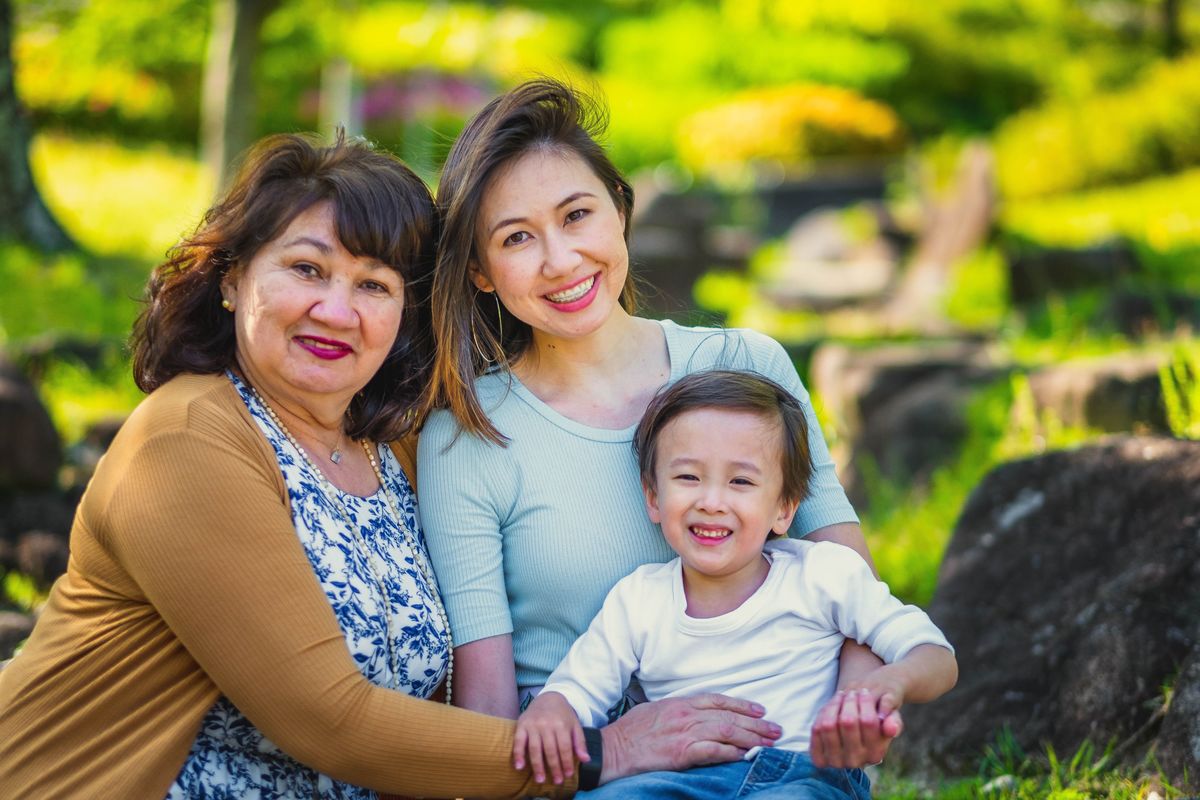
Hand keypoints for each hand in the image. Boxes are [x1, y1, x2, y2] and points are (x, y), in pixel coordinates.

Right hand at [512, 692, 588, 784]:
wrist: (548, 697)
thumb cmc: (563, 715)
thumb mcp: (575, 725)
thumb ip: (580, 742)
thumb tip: (586, 760)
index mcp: (561, 724)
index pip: (565, 747)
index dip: (567, 762)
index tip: (568, 775)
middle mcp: (546, 724)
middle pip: (550, 750)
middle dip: (554, 767)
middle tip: (556, 781)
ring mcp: (533, 724)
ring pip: (535, 748)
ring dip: (537, 765)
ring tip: (540, 780)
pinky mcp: (522, 724)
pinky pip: (518, 741)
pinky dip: (518, 754)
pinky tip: (519, 766)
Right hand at [599, 693, 782, 782]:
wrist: (613, 748)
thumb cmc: (631, 732)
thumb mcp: (656, 711)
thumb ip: (678, 711)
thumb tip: (697, 715)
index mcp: (680, 703)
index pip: (718, 700)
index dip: (742, 704)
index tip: (760, 709)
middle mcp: (686, 715)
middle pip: (728, 716)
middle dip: (755, 723)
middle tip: (776, 729)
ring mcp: (684, 734)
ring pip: (726, 731)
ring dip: (751, 738)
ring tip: (769, 743)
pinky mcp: (681, 753)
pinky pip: (713, 751)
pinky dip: (732, 753)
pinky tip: (746, 756)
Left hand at [810, 688, 902, 767]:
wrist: (853, 730)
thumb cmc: (875, 717)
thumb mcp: (890, 716)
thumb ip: (894, 721)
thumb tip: (891, 728)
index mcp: (876, 754)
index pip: (869, 721)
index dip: (865, 702)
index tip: (865, 691)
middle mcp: (856, 762)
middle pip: (848, 721)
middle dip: (849, 701)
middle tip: (853, 691)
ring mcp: (837, 761)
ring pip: (829, 724)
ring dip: (835, 705)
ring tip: (843, 695)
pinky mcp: (820, 758)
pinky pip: (816, 729)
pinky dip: (823, 713)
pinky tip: (833, 704)